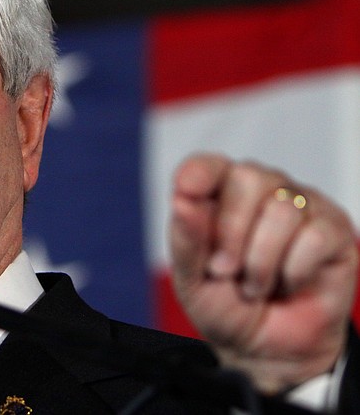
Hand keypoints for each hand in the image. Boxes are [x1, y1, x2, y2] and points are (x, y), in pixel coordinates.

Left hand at [169, 153, 357, 392]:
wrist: (266, 350)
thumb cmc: (226, 306)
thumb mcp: (192, 280)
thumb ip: (186, 239)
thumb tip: (182, 200)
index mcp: (218, 194)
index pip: (209, 166)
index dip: (200, 173)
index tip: (187, 189)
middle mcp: (260, 190)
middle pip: (248, 178)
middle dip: (231, 233)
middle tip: (224, 271)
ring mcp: (300, 205)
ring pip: (282, 210)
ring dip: (262, 262)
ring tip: (255, 285)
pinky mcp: (334, 229)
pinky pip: (314, 236)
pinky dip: (294, 271)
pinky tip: (289, 283)